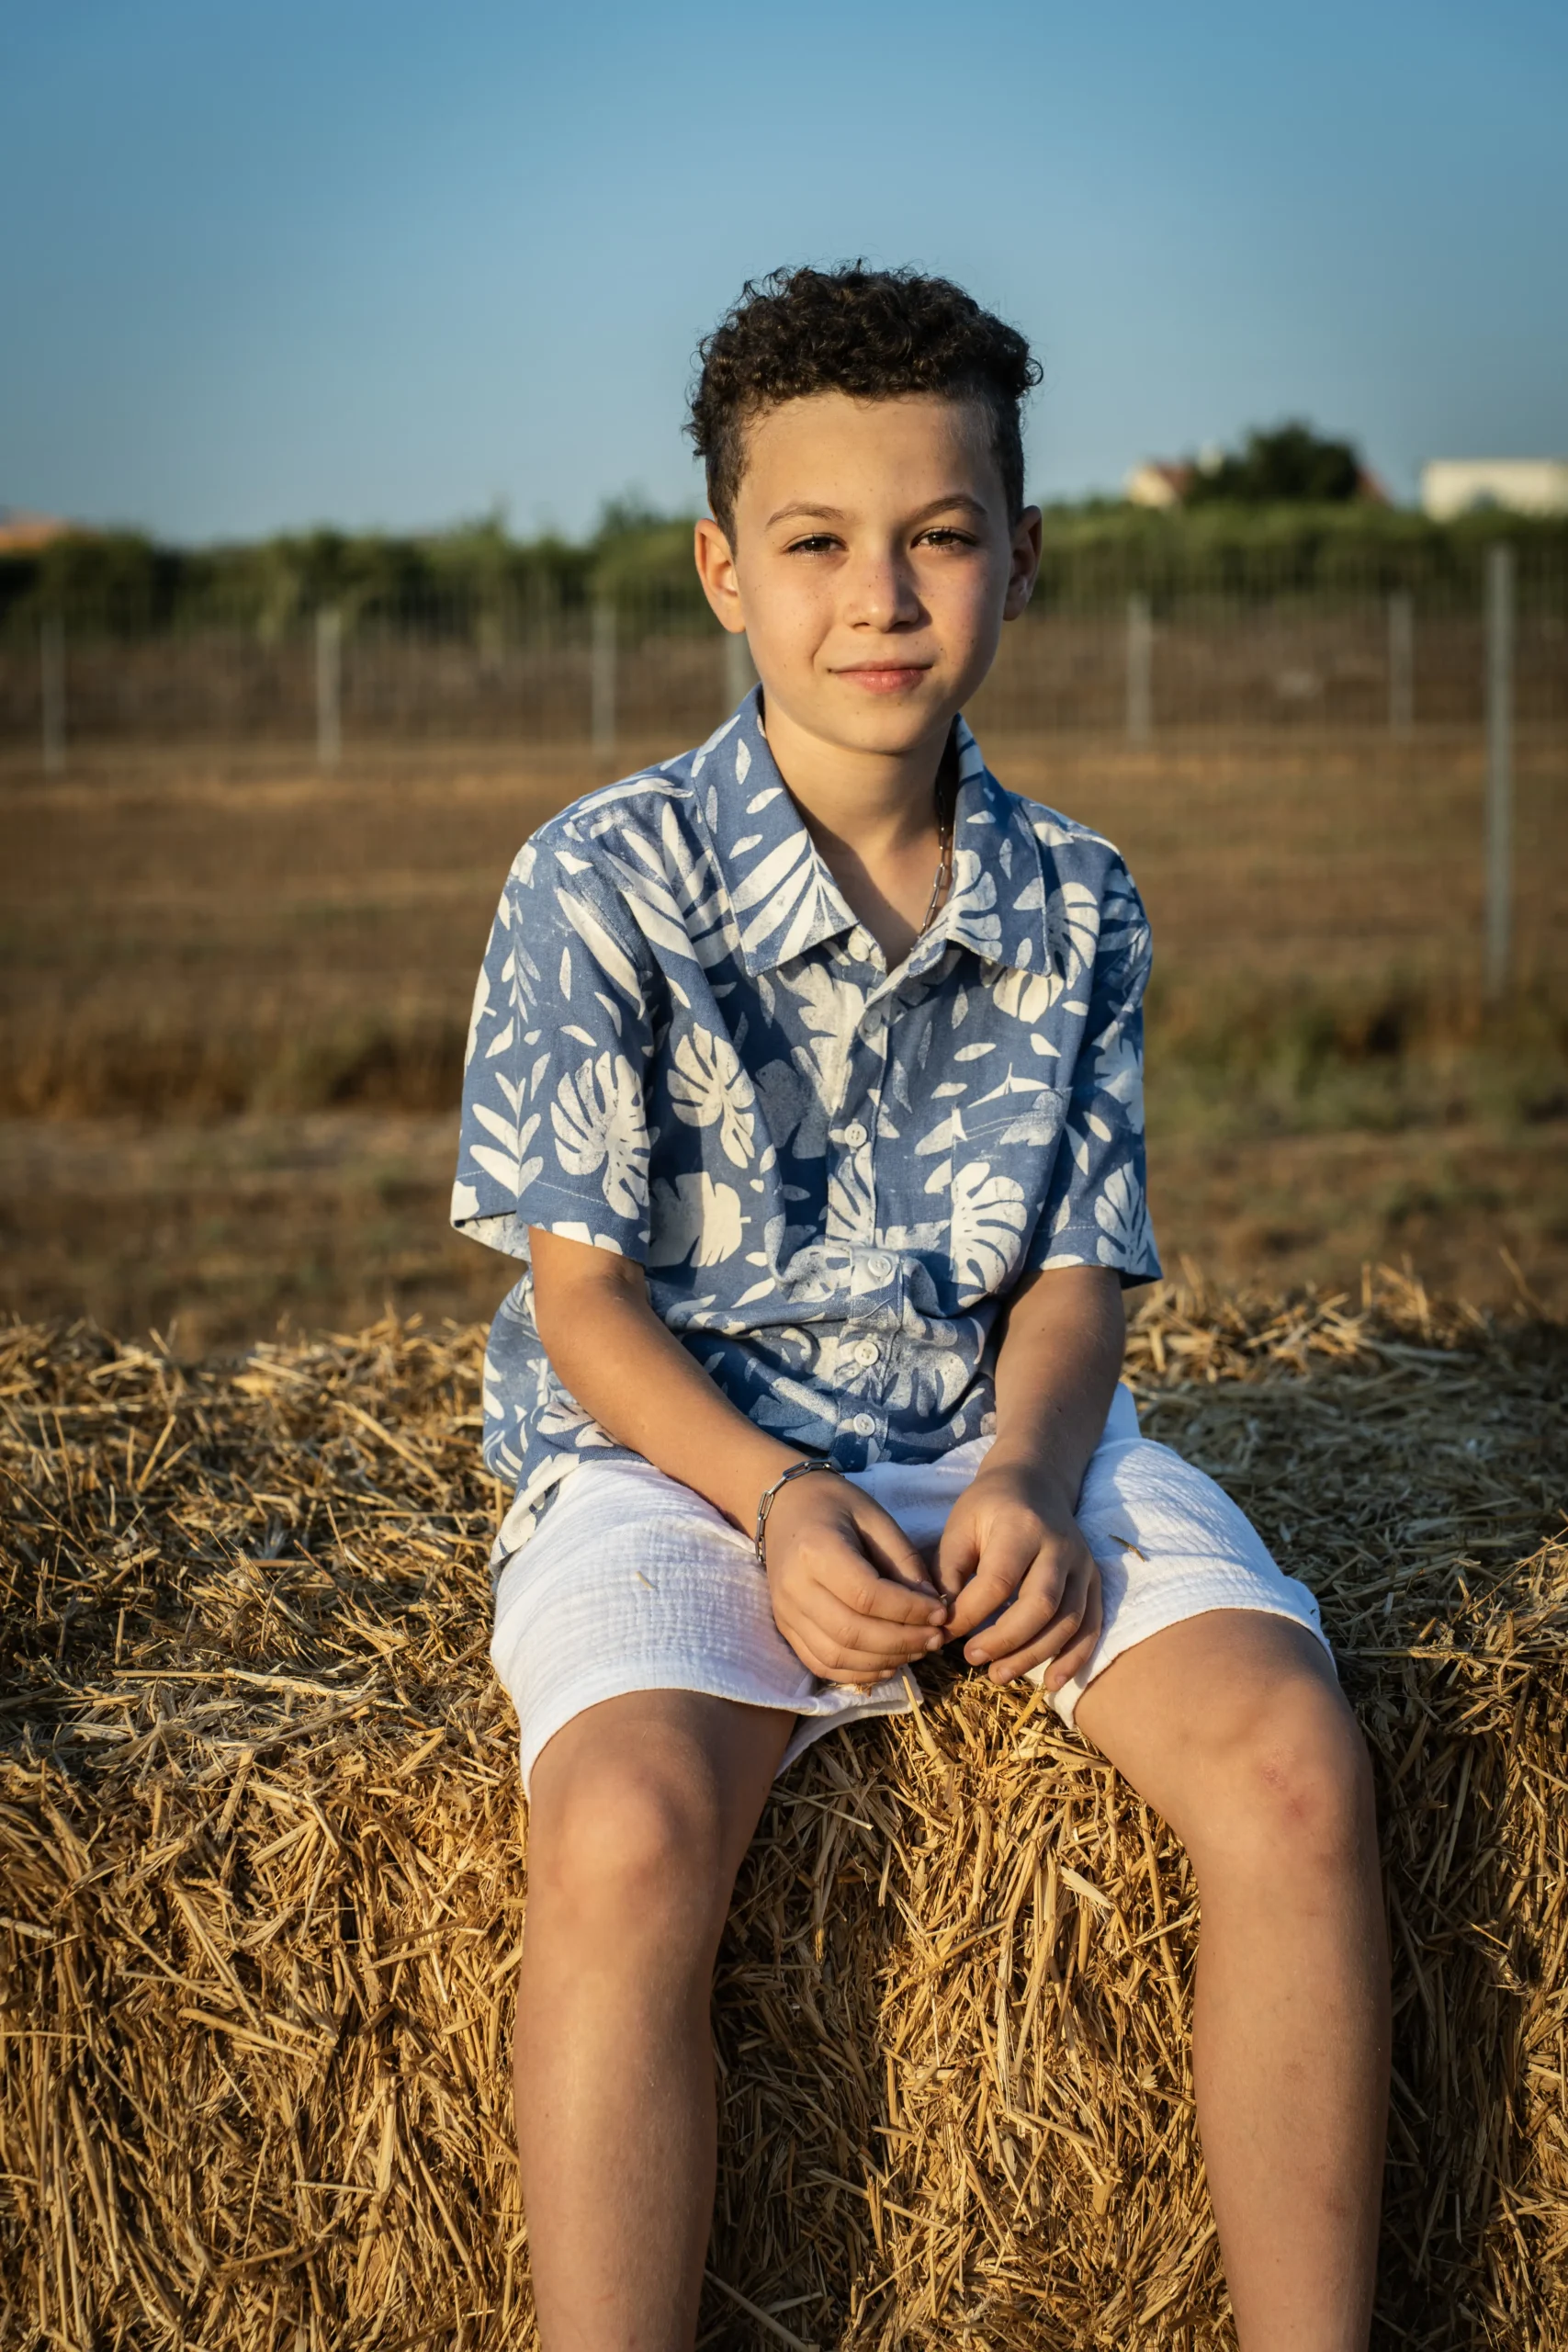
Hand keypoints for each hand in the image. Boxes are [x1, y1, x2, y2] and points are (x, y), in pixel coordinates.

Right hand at [763, 1471, 949, 1687]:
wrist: (785, 1507)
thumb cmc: (835, 1506)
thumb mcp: (877, 1519)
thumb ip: (904, 1562)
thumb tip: (933, 1607)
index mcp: (816, 1550)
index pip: (866, 1595)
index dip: (908, 1610)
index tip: (940, 1612)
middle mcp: (794, 1587)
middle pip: (851, 1632)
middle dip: (901, 1641)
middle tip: (935, 1638)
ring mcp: (785, 1612)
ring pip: (836, 1655)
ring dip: (883, 1661)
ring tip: (917, 1650)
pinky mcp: (785, 1628)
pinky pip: (821, 1664)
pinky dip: (857, 1672)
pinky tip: (887, 1664)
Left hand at [935, 1457, 1101, 1687]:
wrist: (1034, 1482)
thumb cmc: (988, 1507)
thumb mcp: (959, 1527)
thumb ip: (948, 1571)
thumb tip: (941, 1622)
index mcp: (1021, 1527)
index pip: (998, 1581)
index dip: (970, 1614)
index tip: (945, 1631)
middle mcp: (1059, 1546)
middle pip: (1041, 1605)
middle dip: (1006, 1641)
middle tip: (973, 1658)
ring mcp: (1082, 1564)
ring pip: (1069, 1621)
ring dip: (1035, 1656)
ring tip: (998, 1675)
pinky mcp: (1094, 1581)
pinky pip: (1092, 1625)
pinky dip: (1075, 1658)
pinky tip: (1052, 1683)